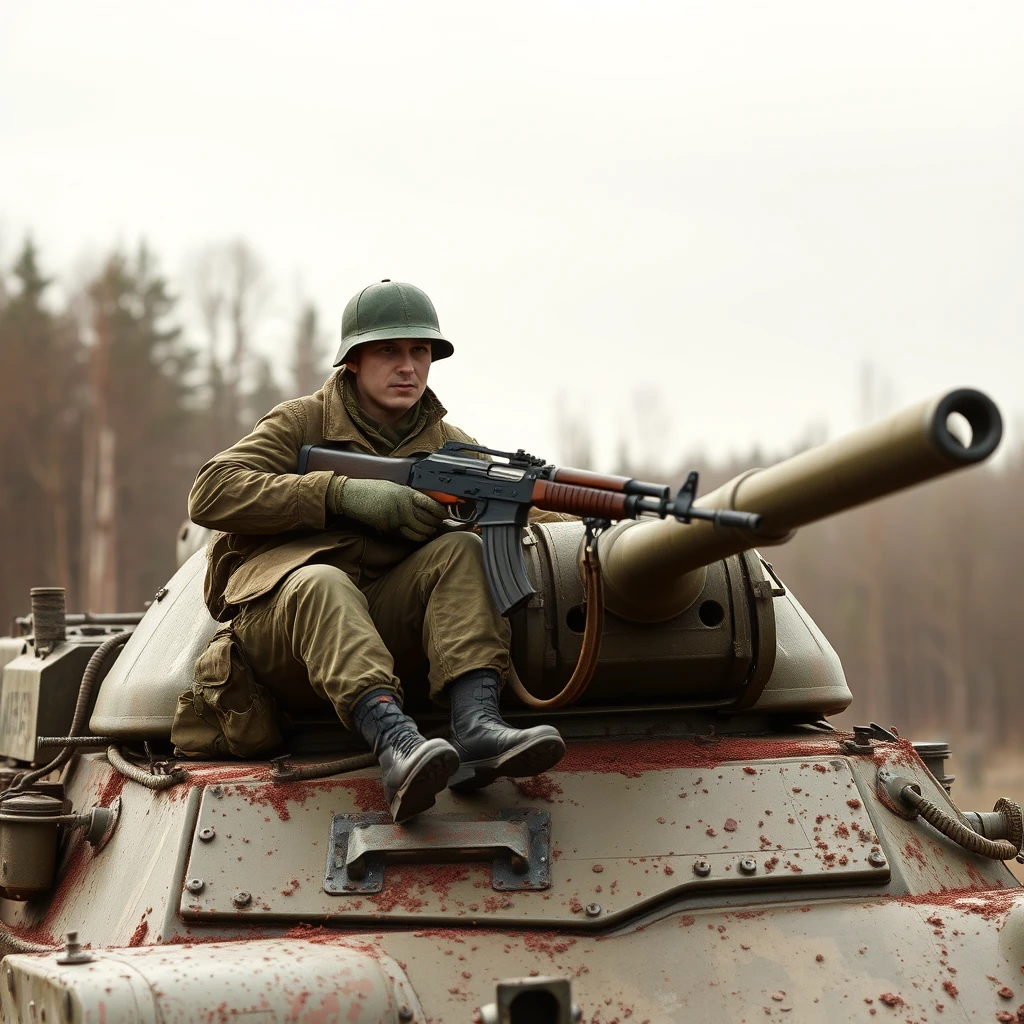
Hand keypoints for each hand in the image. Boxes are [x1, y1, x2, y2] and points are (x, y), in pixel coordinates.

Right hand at [329, 477, 446, 541]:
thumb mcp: (393, 489)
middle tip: (436, 526)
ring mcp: (396, 517)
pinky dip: (410, 536)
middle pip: (428, 520)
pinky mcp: (388, 527)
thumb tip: (422, 506)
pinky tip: (412, 535)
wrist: (350, 494)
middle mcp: (404, 505)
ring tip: (426, 532)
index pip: (431, 504)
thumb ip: (407, 497)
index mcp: (407, 493)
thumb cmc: (371, 490)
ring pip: (419, 531)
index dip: (441, 512)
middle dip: (434, 525)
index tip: (444, 515)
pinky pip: (404, 534)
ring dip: (425, 533)